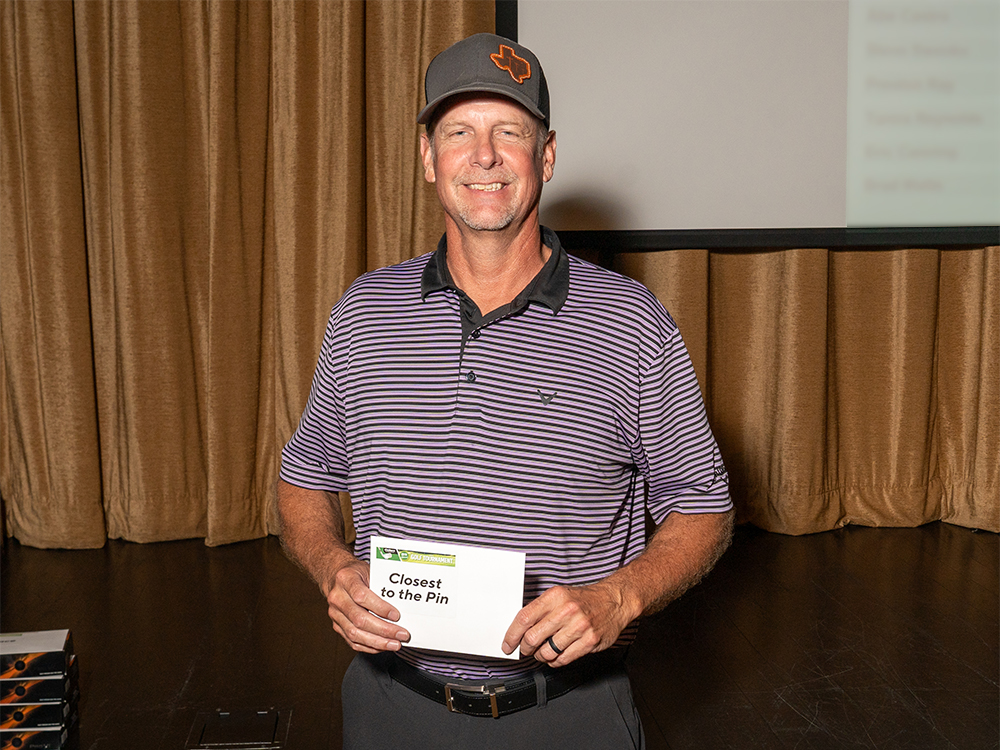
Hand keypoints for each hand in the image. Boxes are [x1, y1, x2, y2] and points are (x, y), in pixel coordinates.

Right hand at [325, 558, 410, 653]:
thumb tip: (401, 605)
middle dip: (383, 630)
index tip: (396, 615)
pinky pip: (352, 641)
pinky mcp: (336, 625)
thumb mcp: (369, 570)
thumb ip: (381, 586)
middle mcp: (337, 597)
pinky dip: (369, 646)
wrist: (335, 576)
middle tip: (401, 634)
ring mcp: (335, 613)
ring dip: (377, 642)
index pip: (361, 596)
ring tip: (394, 644)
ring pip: (354, 633)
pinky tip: (382, 646)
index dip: (380, 608)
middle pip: (359, 619)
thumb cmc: (356, 573)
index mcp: (346, 579)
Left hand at [501, 581, 634, 666]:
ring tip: (543, 651)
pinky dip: (555, 661)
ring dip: (541, 656)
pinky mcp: (590, 641)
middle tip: (526, 649)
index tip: (507, 645)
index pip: (525, 618)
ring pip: (547, 652)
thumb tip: (518, 629)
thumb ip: (541, 609)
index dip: (512, 635)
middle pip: (533, 638)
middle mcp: (567, 610)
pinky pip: (563, 659)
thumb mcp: (560, 595)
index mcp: (555, 596)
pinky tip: (556, 655)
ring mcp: (580, 626)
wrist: (614, 600)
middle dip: (525, 648)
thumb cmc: (584, 599)